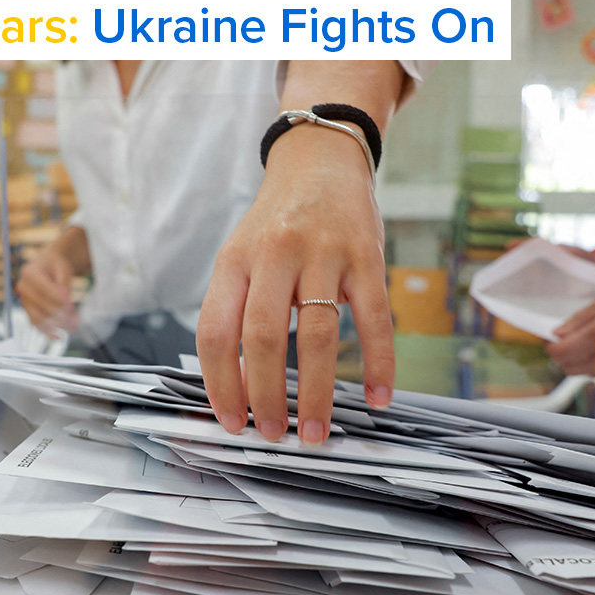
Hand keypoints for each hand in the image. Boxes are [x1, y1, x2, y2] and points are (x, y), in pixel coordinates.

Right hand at [16, 249, 79, 338]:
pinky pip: (36, 323)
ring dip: (57, 325)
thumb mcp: (63, 268)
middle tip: (77, 320)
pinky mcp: (28, 310)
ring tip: (73, 327)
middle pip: (43, 305)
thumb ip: (63, 283)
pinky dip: (47, 332)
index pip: (45, 290)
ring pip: (39, 317)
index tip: (72, 305)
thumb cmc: (56, 266)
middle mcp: (23, 287)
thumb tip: (65, 300)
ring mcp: (24, 300)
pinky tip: (58, 337)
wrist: (47, 267)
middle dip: (61, 314)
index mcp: (29, 272)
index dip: (59, 299)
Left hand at [197, 124, 393, 444]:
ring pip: (317, 335)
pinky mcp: (367, 257)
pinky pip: (374, 319)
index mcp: (235, 260)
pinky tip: (377, 396)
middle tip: (272, 433)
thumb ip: (235, 309)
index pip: (216, 331)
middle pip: (263, 338)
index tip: (232, 420)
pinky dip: (378, 363)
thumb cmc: (278, 221)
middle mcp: (275, 255)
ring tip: (314, 430)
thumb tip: (238, 385)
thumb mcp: (241, 254)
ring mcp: (324, 254)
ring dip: (315, 392)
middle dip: (266, 396)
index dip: (220, 383)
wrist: (321, 161)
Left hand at [546, 283, 594, 378]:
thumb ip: (579, 320)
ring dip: (583, 361)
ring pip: (589, 373)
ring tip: (591, 343)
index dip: (552, 348)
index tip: (550, 342)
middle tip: (566, 343)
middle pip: (571, 368)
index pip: (563, 352)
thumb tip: (557, 334)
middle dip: (564, 357)